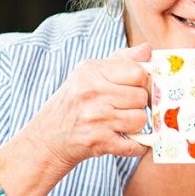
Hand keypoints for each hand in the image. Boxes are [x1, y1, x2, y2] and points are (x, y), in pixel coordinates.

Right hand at [16, 43, 151, 175]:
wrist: (47, 138)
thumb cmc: (75, 102)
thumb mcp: (90, 73)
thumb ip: (122, 59)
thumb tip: (148, 49)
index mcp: (92, 71)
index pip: (138, 72)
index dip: (144, 82)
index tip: (139, 88)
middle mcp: (92, 93)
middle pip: (141, 97)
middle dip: (139, 104)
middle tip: (125, 107)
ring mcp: (96, 118)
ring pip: (140, 119)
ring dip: (136, 124)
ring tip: (121, 122)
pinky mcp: (99, 141)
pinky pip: (135, 145)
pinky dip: (137, 146)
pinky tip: (128, 140)